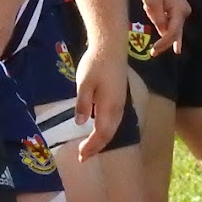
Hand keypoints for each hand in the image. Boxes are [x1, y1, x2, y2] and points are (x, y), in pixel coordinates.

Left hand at [73, 45, 126, 159]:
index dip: (92, 147)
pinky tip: (98, 127)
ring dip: (102, 139)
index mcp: (109, 106)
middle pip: (109, 134)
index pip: (102, 134)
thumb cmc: (96, 62)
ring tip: (90, 146)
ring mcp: (120, 101)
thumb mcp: (84, 82)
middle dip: (97, 147)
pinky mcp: (119, 95)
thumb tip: (81, 123)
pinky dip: (106, 129)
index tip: (81, 156)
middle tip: (83, 156)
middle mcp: (118, 107)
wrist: (111, 44)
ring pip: (113, 127)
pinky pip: (114, 119)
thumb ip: (83, 103)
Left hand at [139, 0, 190, 55]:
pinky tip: (176, 47)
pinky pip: (169, 24)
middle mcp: (184, 11)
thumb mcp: (151, 1)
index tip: (154, 51)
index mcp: (179, 9)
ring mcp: (182, 12)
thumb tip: (163, 32)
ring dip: (158, 23)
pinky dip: (161, 23)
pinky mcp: (177, 12)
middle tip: (152, 53)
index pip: (173, 32)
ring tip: (149, 6)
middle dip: (162, 40)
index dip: (164, 43)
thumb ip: (158, 17)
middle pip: (174, 33)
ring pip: (170, 28)